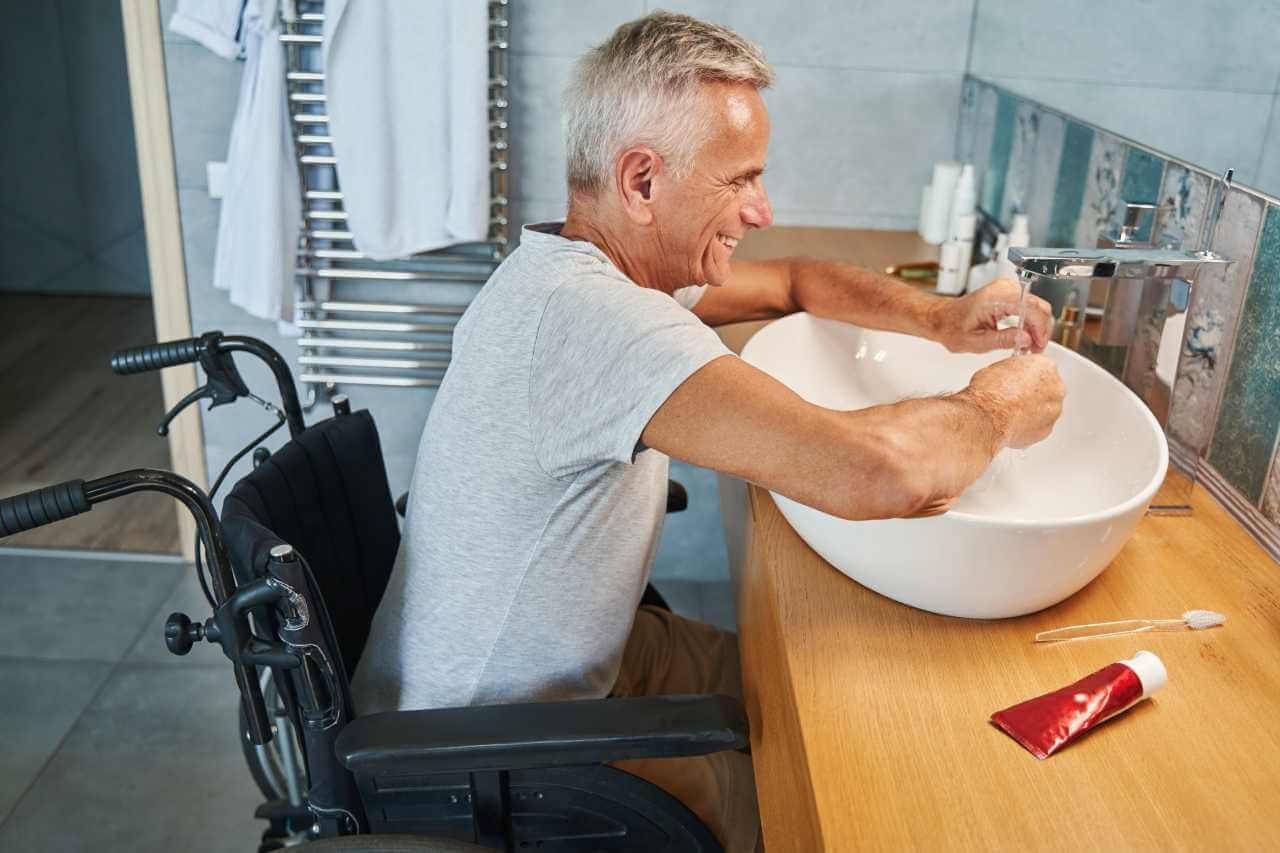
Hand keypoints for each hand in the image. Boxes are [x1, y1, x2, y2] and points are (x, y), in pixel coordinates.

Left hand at [932, 279, 1053, 353]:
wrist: (942, 318)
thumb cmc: (952, 328)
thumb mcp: (976, 342)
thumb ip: (1003, 340)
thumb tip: (1026, 339)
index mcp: (994, 299)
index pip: (1030, 307)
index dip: (1039, 328)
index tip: (1038, 345)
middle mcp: (1002, 289)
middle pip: (1038, 306)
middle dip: (1041, 330)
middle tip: (1035, 349)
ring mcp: (1006, 288)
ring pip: (1037, 306)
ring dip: (1037, 327)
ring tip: (1028, 346)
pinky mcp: (1008, 293)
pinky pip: (1029, 306)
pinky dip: (1031, 322)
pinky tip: (1024, 337)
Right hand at [961, 354, 1065, 448]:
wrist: (987, 417)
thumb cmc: (990, 392)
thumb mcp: (997, 368)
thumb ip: (1013, 372)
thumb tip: (1009, 377)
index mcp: (1046, 367)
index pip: (1042, 368)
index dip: (1027, 375)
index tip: (1019, 380)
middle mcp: (1055, 388)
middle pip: (1048, 389)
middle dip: (1034, 393)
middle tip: (1014, 397)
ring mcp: (1054, 410)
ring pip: (1045, 409)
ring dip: (1032, 410)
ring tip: (1010, 412)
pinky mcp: (1047, 429)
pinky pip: (1040, 426)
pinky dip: (1028, 426)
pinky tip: (1013, 423)